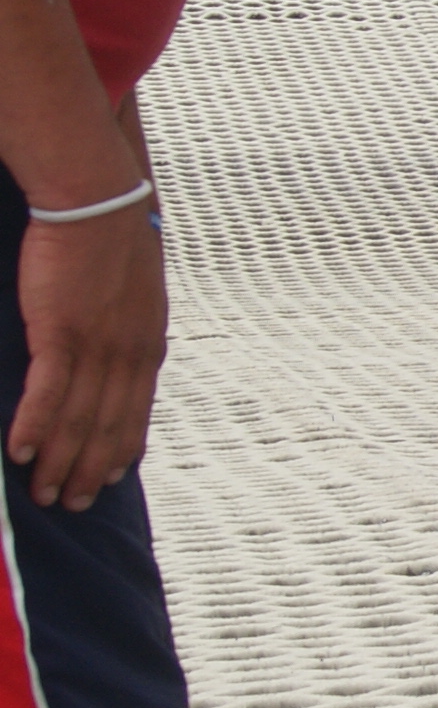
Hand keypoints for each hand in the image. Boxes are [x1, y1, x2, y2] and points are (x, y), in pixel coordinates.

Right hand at [12, 207, 165, 509]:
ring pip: (77, 420)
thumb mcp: (133, 290)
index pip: (136, 410)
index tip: (116, 477)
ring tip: (45, 494)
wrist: (101, 202)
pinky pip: (47, 393)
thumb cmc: (112, 237)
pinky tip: (20, 453)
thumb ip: (125, 323)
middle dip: (91, 470)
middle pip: (108, 427)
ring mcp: (96, 346)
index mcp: (146, 344)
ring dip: (59, 462)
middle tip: (75, 505)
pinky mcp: (61, 333)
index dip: (123, 447)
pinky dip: (34, 427)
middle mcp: (127, 354)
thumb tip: (112, 340)